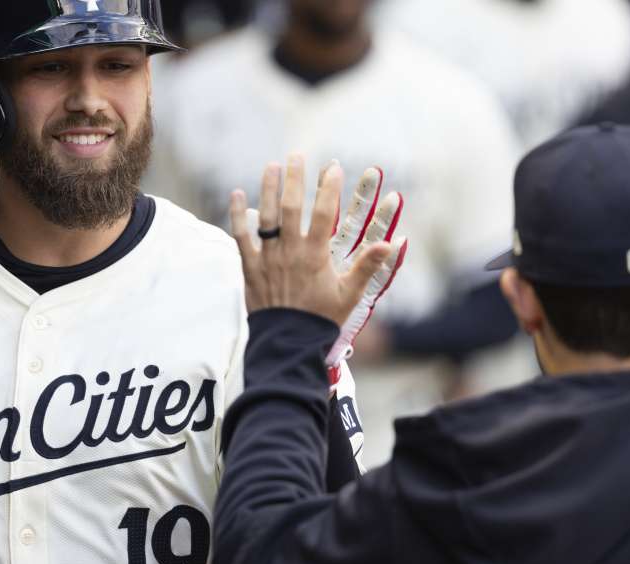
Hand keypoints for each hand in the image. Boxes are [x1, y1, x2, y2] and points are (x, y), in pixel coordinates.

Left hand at [231, 155, 405, 346]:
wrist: (288, 342)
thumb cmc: (321, 318)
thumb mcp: (350, 294)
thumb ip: (368, 266)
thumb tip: (394, 242)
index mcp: (315, 256)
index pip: (324, 214)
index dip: (329, 188)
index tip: (333, 167)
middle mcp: (289, 252)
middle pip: (290, 207)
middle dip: (294, 179)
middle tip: (297, 156)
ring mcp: (267, 258)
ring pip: (265, 216)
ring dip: (268, 188)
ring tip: (272, 166)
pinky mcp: (249, 267)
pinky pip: (240, 237)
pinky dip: (237, 215)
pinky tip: (236, 194)